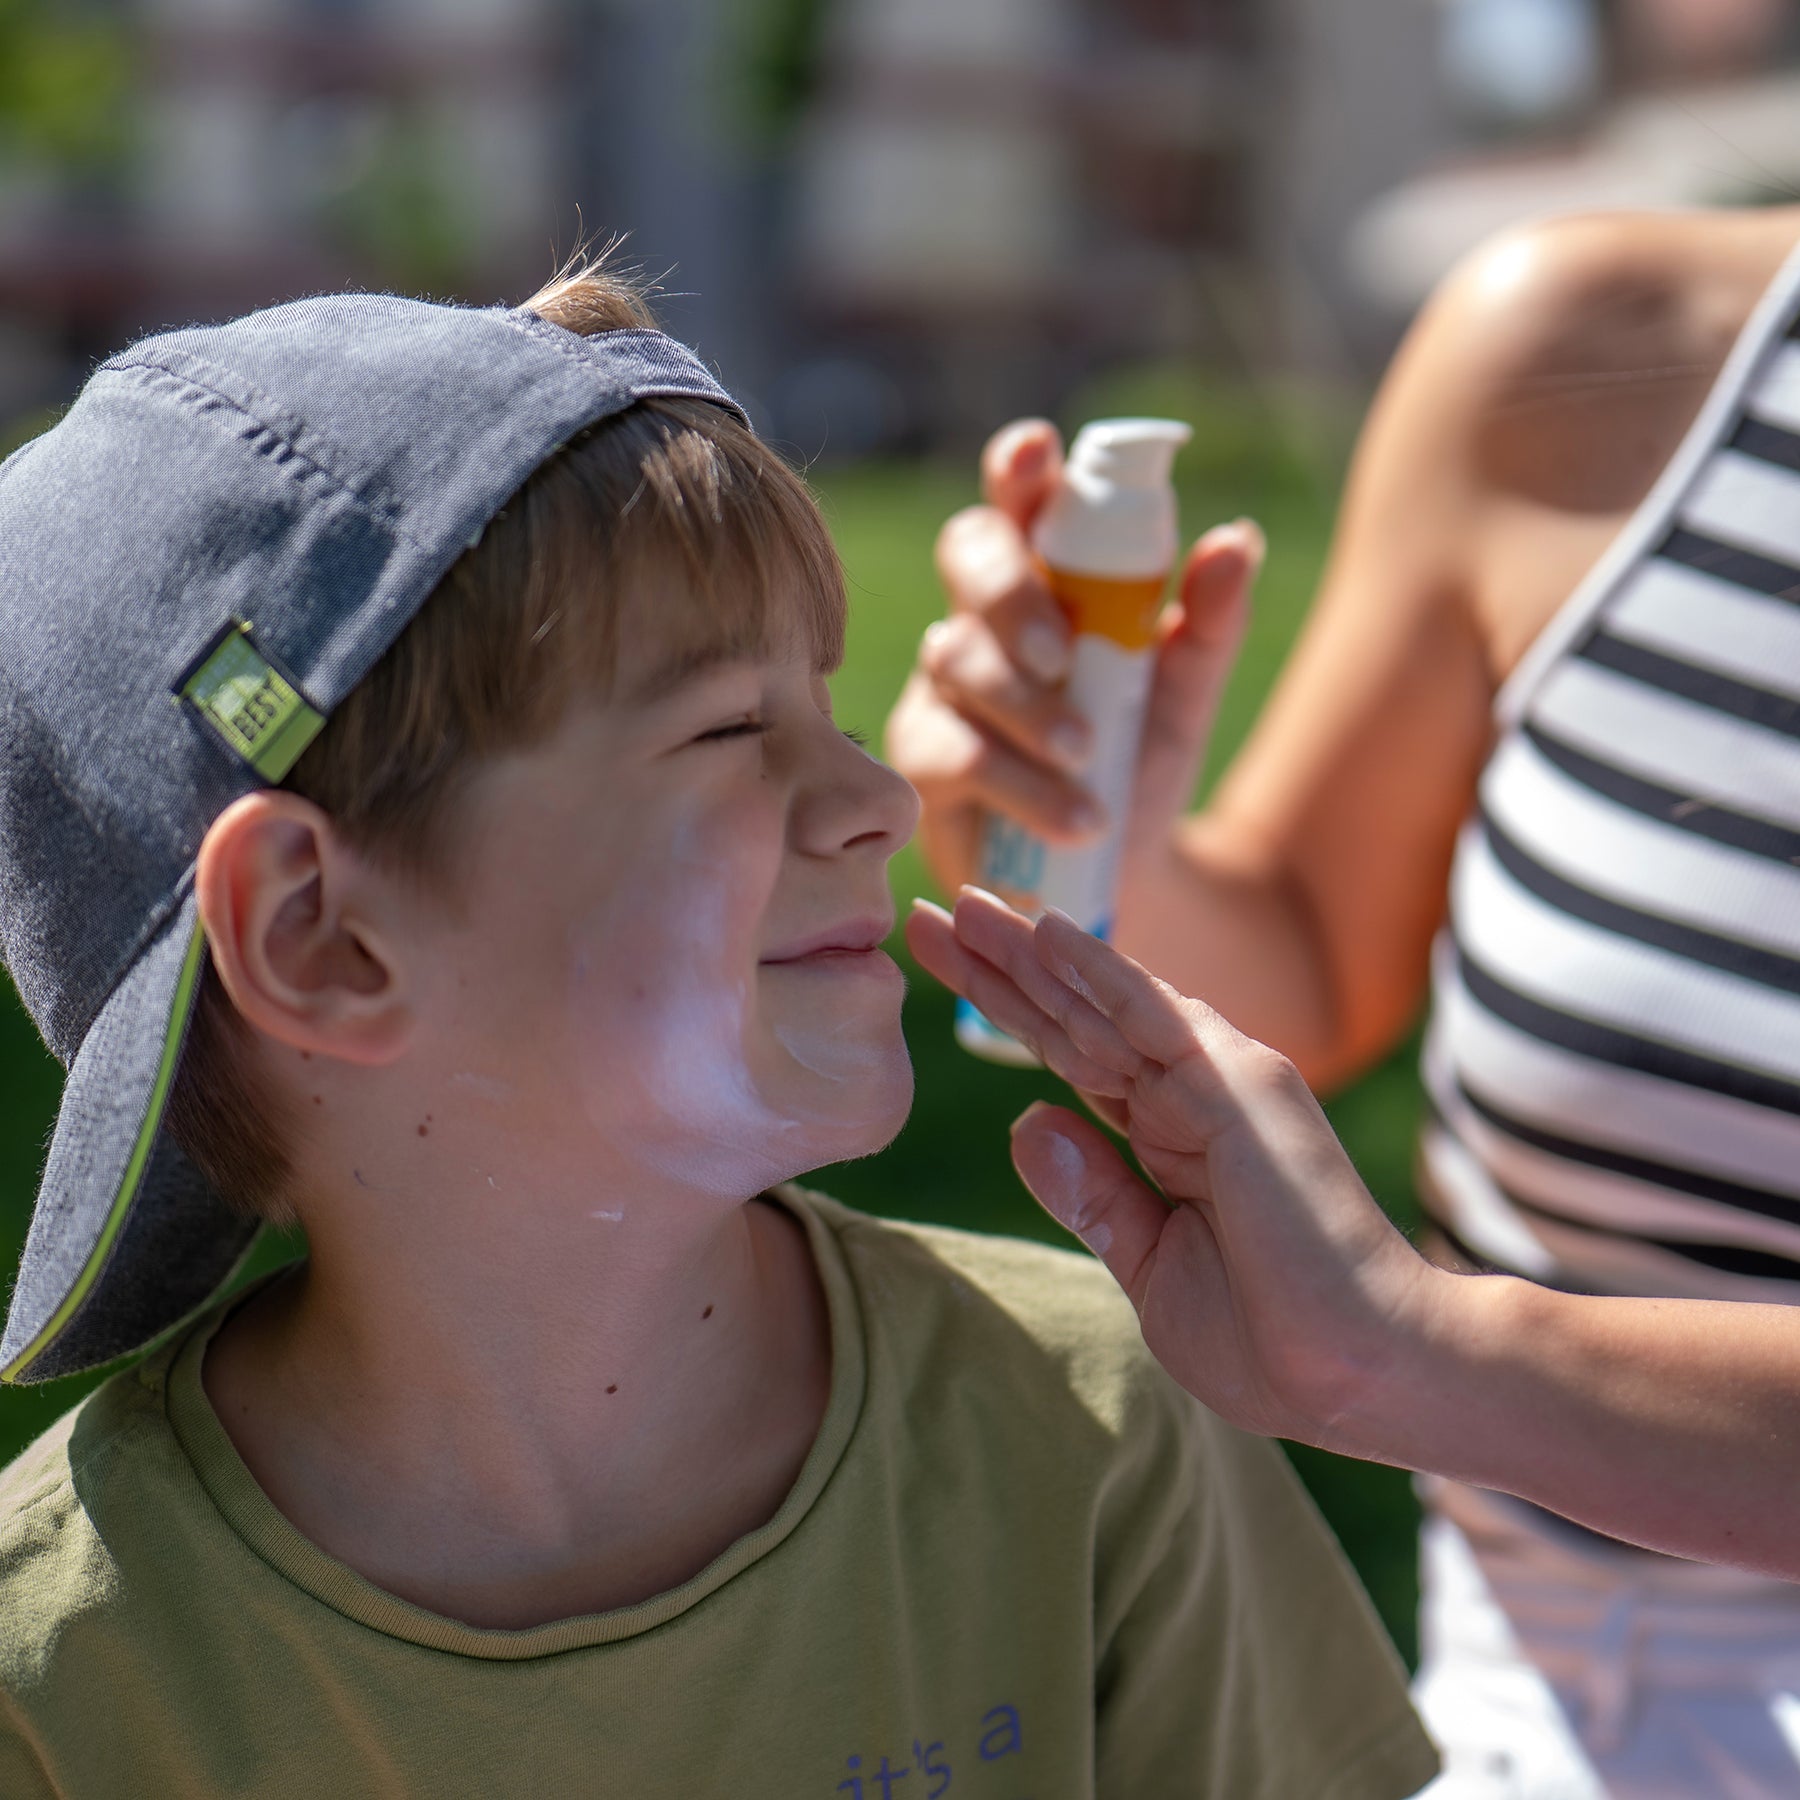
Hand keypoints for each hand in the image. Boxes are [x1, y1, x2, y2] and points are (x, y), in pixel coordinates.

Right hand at [883, 419, 1264, 897]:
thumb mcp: (1185, 694)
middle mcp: (983, 619)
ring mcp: (944, 689)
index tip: (1037, 453)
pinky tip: (1075, 818)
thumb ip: (1209, 624)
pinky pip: (952, 755)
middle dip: (1009, 594)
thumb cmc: (1139, 763)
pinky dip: (1020, 785)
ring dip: (1025, 708)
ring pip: (957, 660)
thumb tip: (1236, 541)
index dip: (1019, 471)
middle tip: (1060, 653)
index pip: (1021, 504)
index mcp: (1046, 581)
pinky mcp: (924, 763)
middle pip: (967, 556)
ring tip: (1087, 758)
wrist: (1120, 874)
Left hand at [905, 888, 1437, 1451]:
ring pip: (1102, 1003)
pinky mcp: (1239, 1083)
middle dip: (1000, 968)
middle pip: (1074, 1018)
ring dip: (1030, 953)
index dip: (1007, 1012)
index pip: (1070, 1058)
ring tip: (964, 904)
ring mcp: (1218, 1081)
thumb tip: (1026, 1120)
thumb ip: (1093, 1192)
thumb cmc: (1268, 1340)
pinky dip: (1097, 970)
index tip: (941, 971)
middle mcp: (1191, 1094)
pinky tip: (1042, 932)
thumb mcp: (1149, 1263)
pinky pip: (1154, 1015)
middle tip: (930, 915)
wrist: (1359, 1375)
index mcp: (1170, 1136)